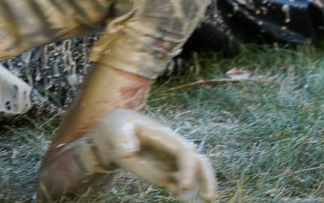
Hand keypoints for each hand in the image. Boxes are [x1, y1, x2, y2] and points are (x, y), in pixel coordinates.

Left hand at [88, 110, 215, 201]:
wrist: (114, 135)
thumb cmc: (118, 129)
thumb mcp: (117, 130)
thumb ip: (122, 138)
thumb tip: (130, 151)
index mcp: (166, 138)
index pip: (186, 153)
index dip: (189, 169)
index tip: (184, 186)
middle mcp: (172, 151)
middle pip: (199, 162)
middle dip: (207, 179)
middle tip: (208, 199)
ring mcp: (170, 164)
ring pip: (194, 175)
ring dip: (202, 187)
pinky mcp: (164, 175)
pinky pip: (180, 185)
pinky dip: (187, 195)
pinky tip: (187, 201)